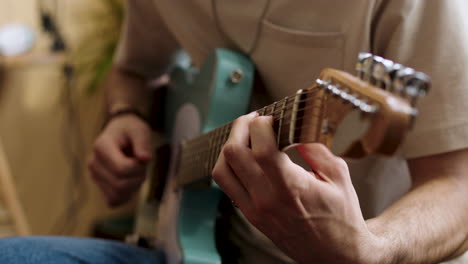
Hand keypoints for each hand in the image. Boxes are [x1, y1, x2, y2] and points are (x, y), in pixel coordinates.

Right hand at [88, 114, 151, 206]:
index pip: (122, 169)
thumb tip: (145, 158)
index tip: (142, 158)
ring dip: (134, 187)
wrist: (120, 132)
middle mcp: (94, 163)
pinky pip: (113, 201)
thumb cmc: (131, 130)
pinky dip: (126, 195)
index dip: (138, 168)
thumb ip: (143, 142)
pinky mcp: (99, 185)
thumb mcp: (140, 130)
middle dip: (138, 178)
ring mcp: (95, 176)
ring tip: (136, 172)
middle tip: (142, 165)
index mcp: (101, 147)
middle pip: (120, 184)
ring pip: (117, 195)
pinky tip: (131, 181)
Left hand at [212, 113, 378, 263]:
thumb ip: (315, 149)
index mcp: (290, 187)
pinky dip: (230, 167)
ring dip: (230, 147)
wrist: (335, 255)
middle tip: (254, 120)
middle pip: (233, 153)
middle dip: (241, 127)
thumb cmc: (341, 219)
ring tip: (246, 138)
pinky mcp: (250, 216)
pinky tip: (246, 159)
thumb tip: (295, 129)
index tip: (271, 118)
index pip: (260, 147)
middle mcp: (266, 198)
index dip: (261, 124)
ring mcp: (254, 209)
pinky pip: (227, 186)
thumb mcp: (338, 177)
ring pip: (221, 170)